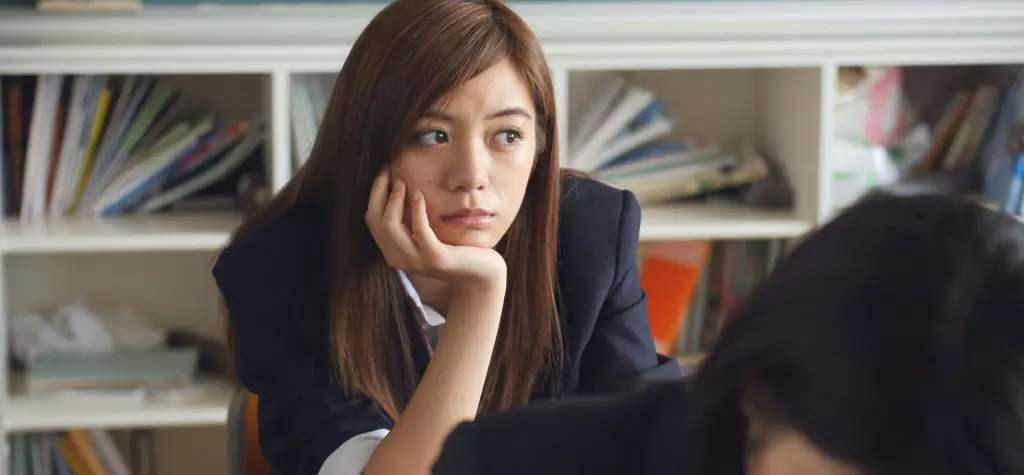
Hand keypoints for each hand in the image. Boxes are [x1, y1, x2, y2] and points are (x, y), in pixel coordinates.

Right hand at [365, 170, 506, 290]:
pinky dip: (417, 210)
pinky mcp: (435, 258)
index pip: (372, 221)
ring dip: (394, 199)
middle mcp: (399, 259)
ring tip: (402, 182)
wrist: (481, 276)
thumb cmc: (456, 251)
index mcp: (393, 253)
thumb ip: (412, 223)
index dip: (374, 195)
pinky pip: (419, 230)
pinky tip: (419, 194)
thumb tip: (402, 188)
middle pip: (376, 221)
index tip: (383, 173)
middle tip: (389, 172)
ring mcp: (416, 260)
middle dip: (379, 192)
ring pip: (390, 226)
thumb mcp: (428, 237)